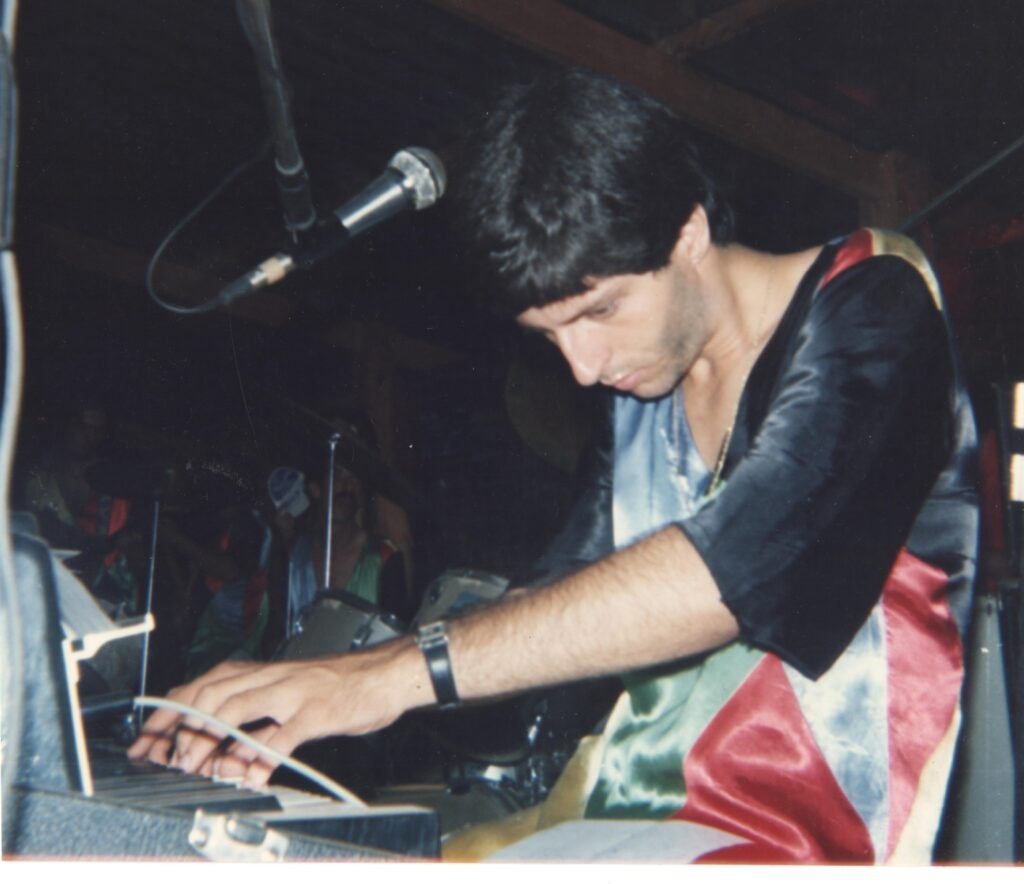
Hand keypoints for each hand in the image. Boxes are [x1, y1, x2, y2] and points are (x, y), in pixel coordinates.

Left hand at [128, 640, 429, 786]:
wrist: (385, 672)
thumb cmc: (339, 684)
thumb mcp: (289, 694)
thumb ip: (256, 719)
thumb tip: (220, 752)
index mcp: (260, 672)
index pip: (199, 686)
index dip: (167, 714)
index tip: (146, 742)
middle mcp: (269, 677)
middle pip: (207, 695)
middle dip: (177, 730)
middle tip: (163, 760)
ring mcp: (290, 693)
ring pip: (234, 708)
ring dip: (208, 740)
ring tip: (196, 768)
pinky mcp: (314, 712)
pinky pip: (280, 737)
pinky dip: (259, 759)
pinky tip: (249, 778)